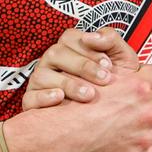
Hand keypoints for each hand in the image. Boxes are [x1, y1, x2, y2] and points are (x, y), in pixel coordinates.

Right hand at [8, 66, 151, 151]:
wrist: (54, 138)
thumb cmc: (70, 109)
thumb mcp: (95, 81)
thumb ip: (117, 76)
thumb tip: (125, 70)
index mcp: (137, 86)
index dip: (142, 77)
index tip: (136, 83)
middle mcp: (146, 109)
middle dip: (146, 99)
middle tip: (132, 106)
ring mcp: (144, 134)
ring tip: (138, 122)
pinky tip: (150, 140)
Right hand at [24, 27, 141, 108]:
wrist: (113, 115)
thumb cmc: (114, 82)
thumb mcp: (121, 58)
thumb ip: (111, 40)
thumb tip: (91, 36)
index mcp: (69, 46)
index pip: (70, 37)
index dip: (89, 50)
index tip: (109, 65)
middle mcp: (51, 60)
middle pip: (56, 53)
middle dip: (82, 66)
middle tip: (104, 79)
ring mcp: (39, 80)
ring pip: (42, 75)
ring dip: (68, 83)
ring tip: (89, 95)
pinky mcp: (31, 101)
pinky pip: (31, 97)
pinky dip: (44, 97)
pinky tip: (61, 98)